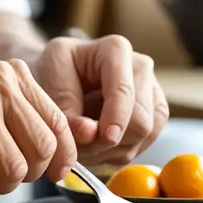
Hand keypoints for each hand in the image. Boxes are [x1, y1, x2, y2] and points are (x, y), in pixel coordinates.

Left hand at [32, 35, 167, 165]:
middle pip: (141, 120)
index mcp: (115, 50)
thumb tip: (90, 133)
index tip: (105, 137)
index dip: (117, 118)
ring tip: (84, 143)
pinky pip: (143, 144)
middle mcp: (140, 68)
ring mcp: (151, 92)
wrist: (58, 76)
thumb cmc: (53, 72)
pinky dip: (117, 152)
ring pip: (145, 136)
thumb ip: (65, 106)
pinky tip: (96, 145)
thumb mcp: (48, 78)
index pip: (125, 90)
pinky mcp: (153, 115)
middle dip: (109, 140)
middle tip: (79, 145)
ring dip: (112, 149)